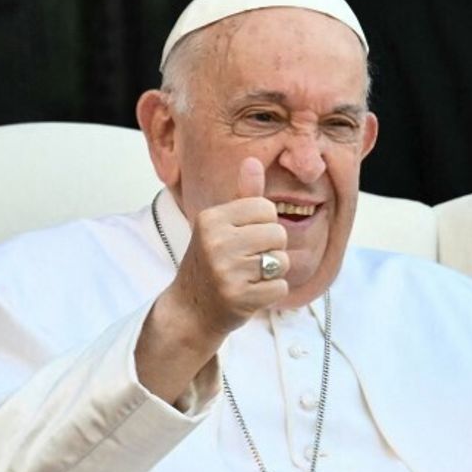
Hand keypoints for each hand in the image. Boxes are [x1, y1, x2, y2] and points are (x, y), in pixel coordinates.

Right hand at [136, 159, 289, 403]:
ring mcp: (226, 271)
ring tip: (248, 277)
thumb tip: (254, 161)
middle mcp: (216, 242)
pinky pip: (280, 286)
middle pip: (278, 233)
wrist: (190, 311)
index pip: (266, 208)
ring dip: (271, 272)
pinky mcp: (239, 297)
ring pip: (281, 260)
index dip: (263, 225)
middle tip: (246, 262)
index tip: (244, 239)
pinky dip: (271, 293)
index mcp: (211, 219)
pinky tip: (250, 294)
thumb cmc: (210, 264)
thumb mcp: (220, 227)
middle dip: (270, 249)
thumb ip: (242, 196)